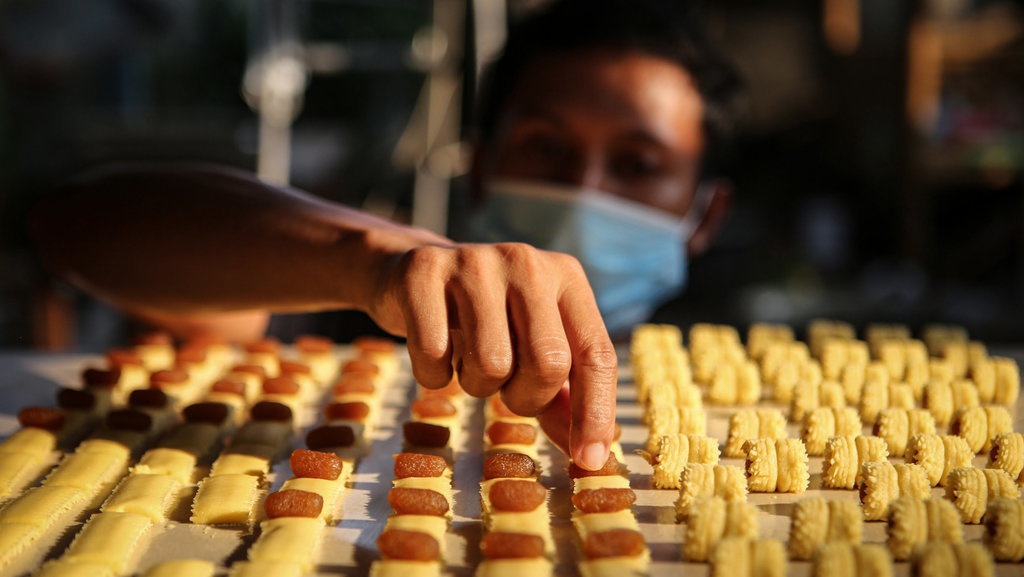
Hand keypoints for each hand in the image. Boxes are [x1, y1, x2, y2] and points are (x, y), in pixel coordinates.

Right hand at [368, 242, 617, 469]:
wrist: (411, 271)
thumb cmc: (486, 319)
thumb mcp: (531, 345)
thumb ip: (563, 395)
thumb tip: (589, 453)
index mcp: (567, 278)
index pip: (597, 354)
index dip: (595, 413)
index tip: (587, 459)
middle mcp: (526, 263)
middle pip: (548, 362)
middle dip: (527, 398)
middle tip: (507, 390)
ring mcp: (474, 263)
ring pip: (491, 364)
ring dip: (477, 385)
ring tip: (469, 362)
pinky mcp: (424, 272)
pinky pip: (434, 355)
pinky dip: (433, 375)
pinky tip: (437, 354)